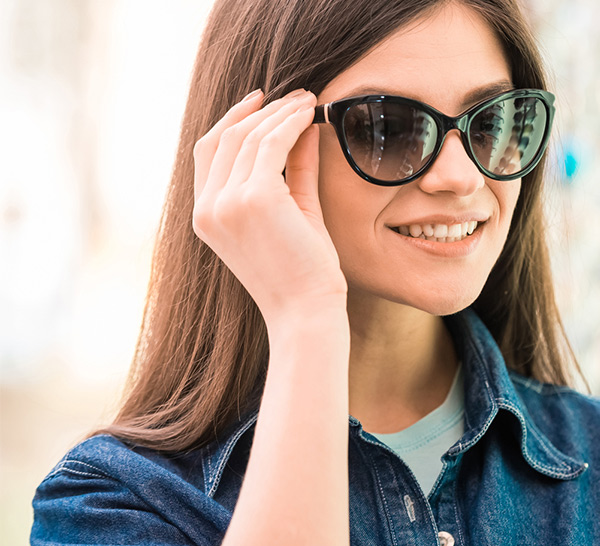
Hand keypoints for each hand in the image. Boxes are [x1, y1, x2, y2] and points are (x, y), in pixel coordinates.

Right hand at [191, 89, 347, 328]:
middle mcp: (207, 208)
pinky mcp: (253, 199)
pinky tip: (309, 115)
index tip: (263, 101)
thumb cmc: (303, 272)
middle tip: (298, 95)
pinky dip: (290, 123)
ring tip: (309, 101)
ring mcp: (226, 203)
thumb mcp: (293, 214)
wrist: (306, 311)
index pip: (208, 151)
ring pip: (248, 136)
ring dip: (281, 113)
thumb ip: (293, 172)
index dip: (233, 119)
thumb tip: (303, 128)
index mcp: (205, 215)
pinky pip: (270, 144)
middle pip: (226, 137)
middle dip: (263, 111)